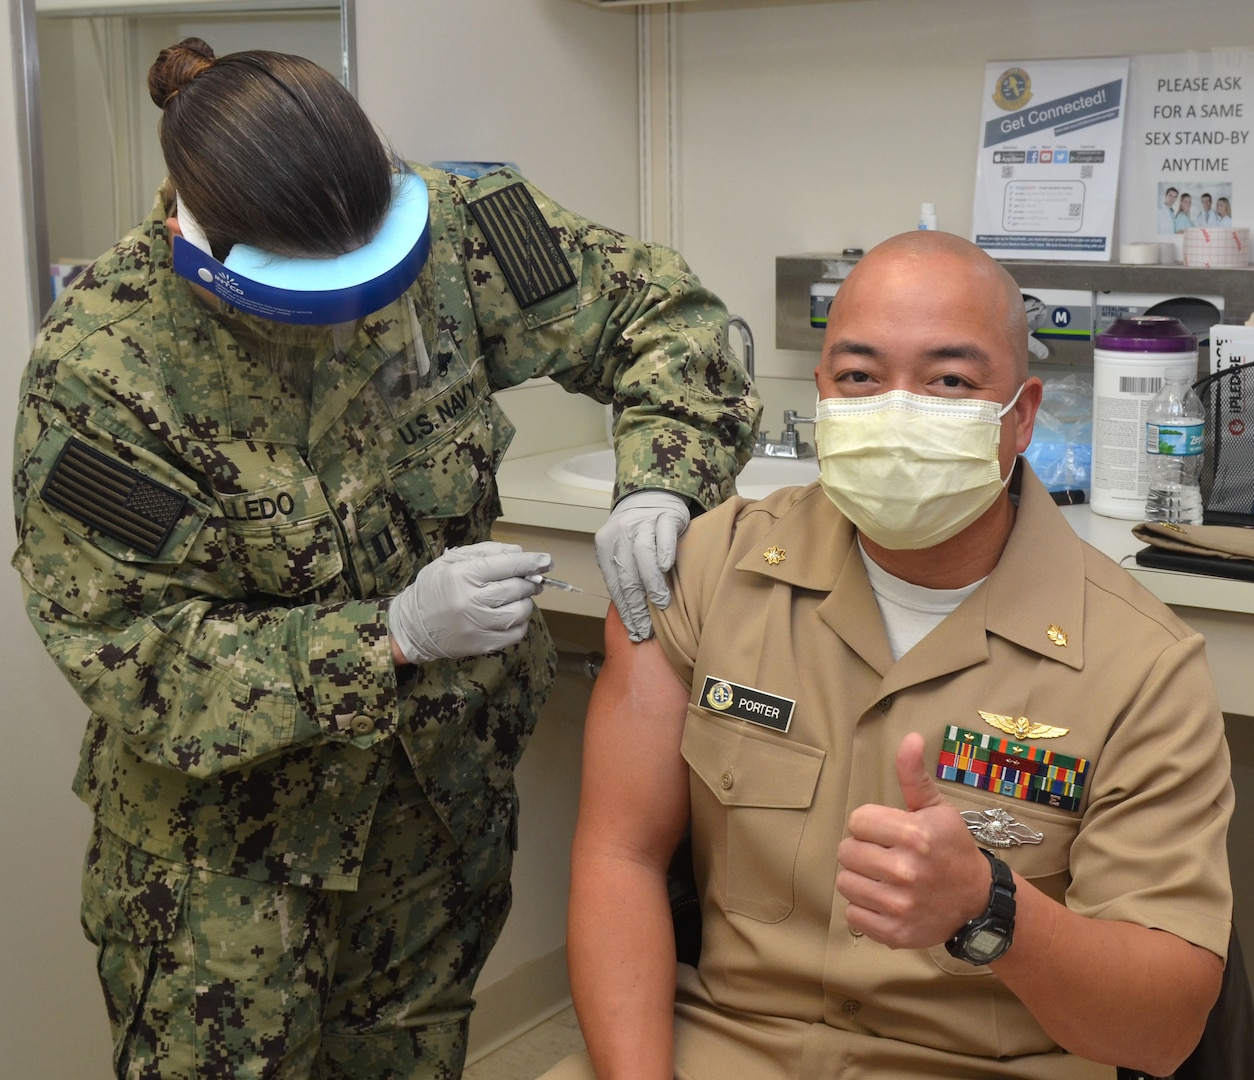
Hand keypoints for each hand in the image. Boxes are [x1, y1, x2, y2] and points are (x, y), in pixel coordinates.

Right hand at [388, 541, 549, 663]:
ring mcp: (478, 625)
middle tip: (531, 580)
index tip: (547, 560)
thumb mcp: (451, 561)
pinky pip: (516, 633)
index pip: (507, 565)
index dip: (532, 562)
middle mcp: (471, 600)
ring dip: (525, 602)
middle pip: (517, 588)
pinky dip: (520, 623)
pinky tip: (509, 616)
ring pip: (520, 611)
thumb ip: (485, 552)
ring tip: (517, 598)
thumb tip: (518, 552)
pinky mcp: (483, 644)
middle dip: (530, 582)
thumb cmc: (434, 588)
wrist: (413, 627)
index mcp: (463, 574)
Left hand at [594, 490, 690, 641]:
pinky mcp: (665, 515)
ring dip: (651, 582)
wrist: (651, 496)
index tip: (634, 630)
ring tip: (660, 604)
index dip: (625, 609)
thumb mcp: (622, 550)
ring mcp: (642, 522)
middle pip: (626, 573)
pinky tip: (667, 568)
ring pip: (643, 554)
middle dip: (636, 604)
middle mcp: (621, 532)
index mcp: (605, 544)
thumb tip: (631, 612)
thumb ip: (623, 574)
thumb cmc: (636, 532)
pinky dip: (664, 552)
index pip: (614, 582)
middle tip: (646, 627)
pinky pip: (663, 535)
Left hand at [835, 733, 990, 949]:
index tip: (887, 831)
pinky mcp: (894, 933)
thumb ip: (914, 775)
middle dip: (862, 850)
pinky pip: (852, 913)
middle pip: (846, 851)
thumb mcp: (936, 809)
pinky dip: (864, 908)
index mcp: (916, 835)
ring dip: (860, 878)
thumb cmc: (951, 849)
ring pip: (845, 882)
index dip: (869, 824)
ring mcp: (900, 904)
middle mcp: (907, 870)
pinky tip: (885, 900)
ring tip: (883, 877)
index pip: (857, 820)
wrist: (977, 900)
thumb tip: (910, 737)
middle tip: (884, 855)